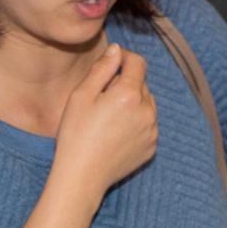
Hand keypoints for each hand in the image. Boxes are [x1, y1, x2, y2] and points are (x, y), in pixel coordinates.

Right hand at [54, 43, 158, 198]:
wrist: (81, 177)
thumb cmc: (75, 136)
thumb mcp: (80, 97)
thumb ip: (101, 69)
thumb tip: (116, 50)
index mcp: (129, 94)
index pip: (137, 63)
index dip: (124, 58)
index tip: (112, 63)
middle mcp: (147, 110)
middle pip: (141, 85)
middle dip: (124, 85)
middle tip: (100, 100)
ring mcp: (151, 130)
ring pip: (146, 105)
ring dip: (132, 105)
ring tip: (107, 120)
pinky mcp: (151, 147)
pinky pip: (147, 126)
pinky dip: (135, 124)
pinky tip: (114, 135)